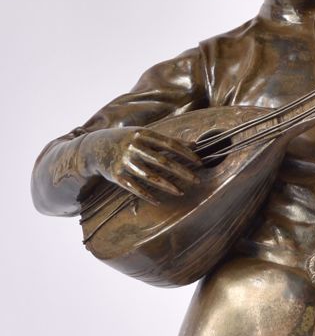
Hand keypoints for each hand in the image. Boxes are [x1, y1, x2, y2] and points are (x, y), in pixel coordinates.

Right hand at [80, 127, 200, 203]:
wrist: (95, 147)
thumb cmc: (127, 139)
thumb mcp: (144, 134)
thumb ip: (167, 140)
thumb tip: (194, 145)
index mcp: (143, 134)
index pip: (170, 144)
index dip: (185, 153)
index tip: (199, 162)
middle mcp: (134, 147)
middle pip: (163, 161)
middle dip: (182, 171)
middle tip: (197, 179)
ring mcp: (125, 162)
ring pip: (150, 176)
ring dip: (167, 185)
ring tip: (181, 192)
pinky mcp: (116, 176)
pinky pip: (134, 188)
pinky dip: (147, 195)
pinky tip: (159, 201)